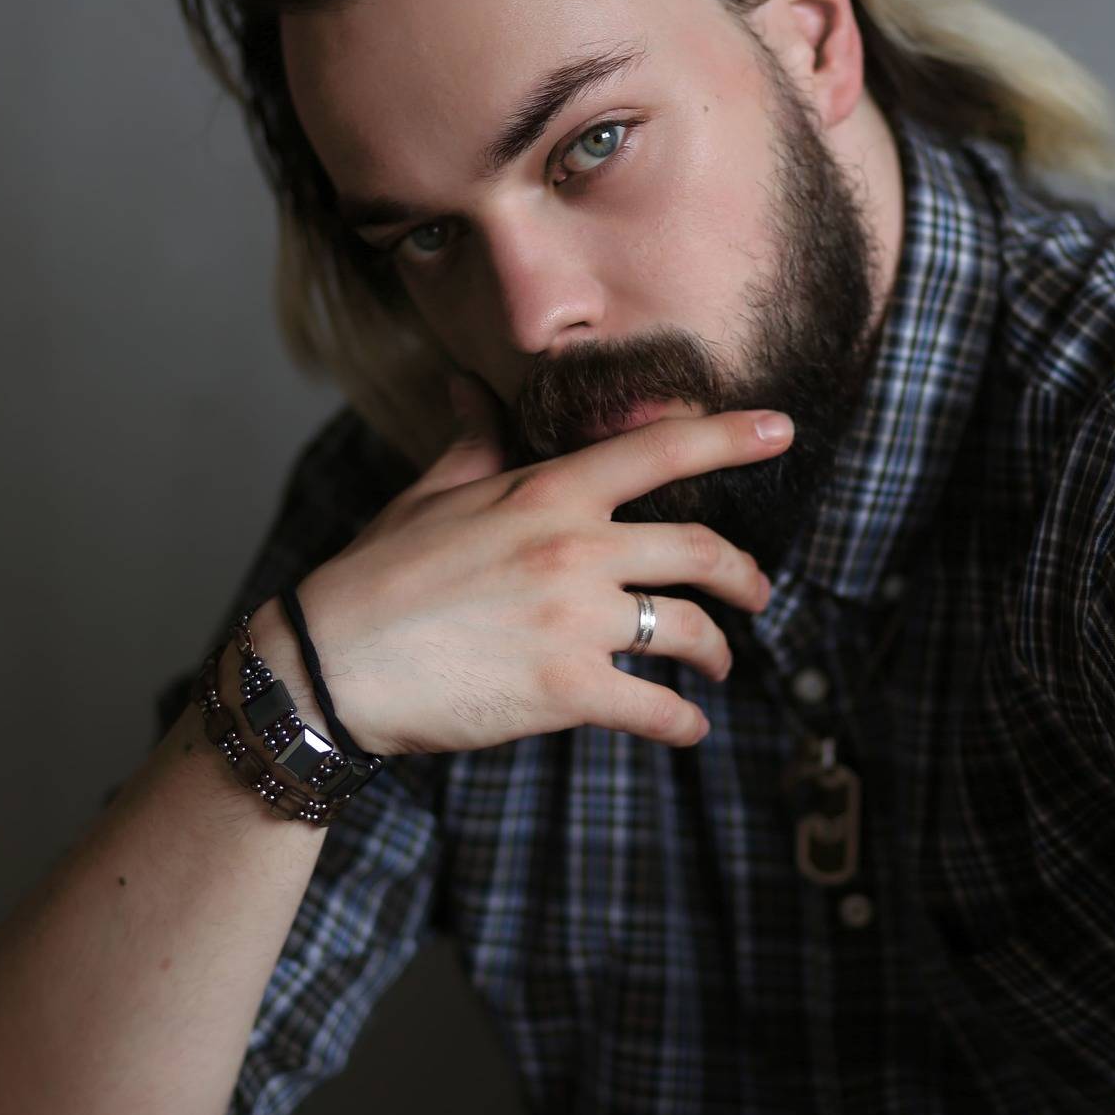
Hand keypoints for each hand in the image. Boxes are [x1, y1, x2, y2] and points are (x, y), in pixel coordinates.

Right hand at [264, 374, 792, 756]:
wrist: (331, 664)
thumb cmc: (378, 573)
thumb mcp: (429, 494)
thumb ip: (473, 440)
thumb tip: (465, 385)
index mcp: (547, 492)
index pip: (660, 450)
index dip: (732, 436)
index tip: (783, 431)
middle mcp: (575, 548)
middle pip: (701, 551)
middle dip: (746, 575)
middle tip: (759, 592)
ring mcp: (575, 621)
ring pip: (690, 631)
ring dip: (720, 650)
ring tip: (721, 664)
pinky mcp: (565, 690)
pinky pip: (655, 708)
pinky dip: (683, 723)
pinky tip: (688, 729)